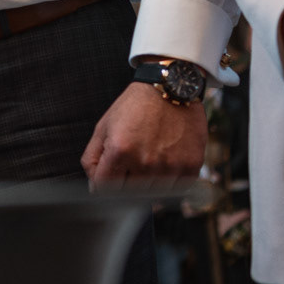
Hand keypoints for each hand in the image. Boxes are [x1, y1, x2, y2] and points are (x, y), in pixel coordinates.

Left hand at [82, 83, 206, 185]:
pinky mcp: (191, 167)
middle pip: (128, 194)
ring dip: (148, 183)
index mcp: (120, 150)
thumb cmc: (136, 106)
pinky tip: (167, 159)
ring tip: (150, 156)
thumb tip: (95, 186)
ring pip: (153, 195)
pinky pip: (176, 189)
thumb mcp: (104, 126)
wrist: (171, 88)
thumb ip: (92, 158)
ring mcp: (170, 166)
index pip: (104, 189)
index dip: (102, 187)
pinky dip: (169, 180)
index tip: (106, 182)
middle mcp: (146, 162)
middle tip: (131, 162)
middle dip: (125, 183)